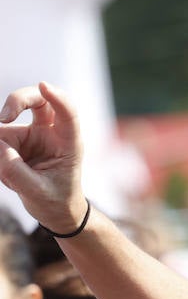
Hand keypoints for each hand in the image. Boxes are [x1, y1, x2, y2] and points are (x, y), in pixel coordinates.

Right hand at [0, 82, 86, 230]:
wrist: (56, 212)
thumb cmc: (56, 201)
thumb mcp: (37, 192)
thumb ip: (16, 171)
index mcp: (69, 143)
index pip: (68, 114)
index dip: (58, 97)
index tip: (44, 86)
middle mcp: (52, 133)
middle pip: (38, 100)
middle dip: (18, 100)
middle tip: (3, 118)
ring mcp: (33, 134)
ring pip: (9, 120)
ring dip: (1, 137)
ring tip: (7, 171)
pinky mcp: (16, 139)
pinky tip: (7, 175)